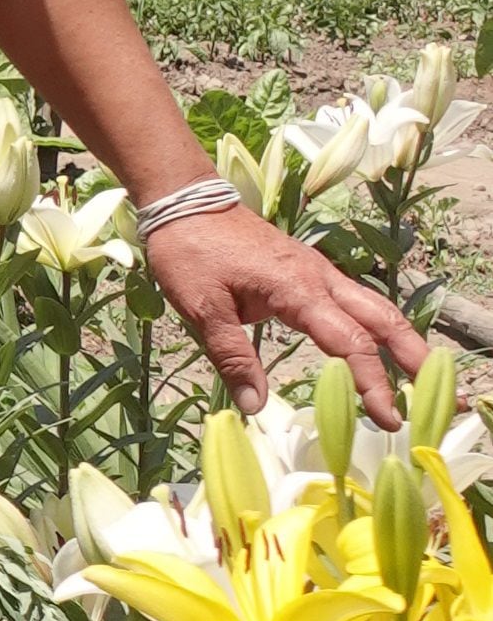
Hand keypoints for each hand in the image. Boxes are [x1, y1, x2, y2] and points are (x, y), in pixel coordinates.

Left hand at [146, 205, 426, 429]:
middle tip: (435, 398)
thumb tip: (256, 407)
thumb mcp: (202, 308)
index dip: (372, 384)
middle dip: (415, 359)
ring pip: (376, 307)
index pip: (350, 343)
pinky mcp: (309, 270)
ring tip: (422, 379)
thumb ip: (232, 358)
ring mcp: (319, 272)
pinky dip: (376, 326)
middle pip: (383, 320)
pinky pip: (356, 300)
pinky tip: (379, 346)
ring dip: (402, 341)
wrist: (184, 201)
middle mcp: (321, 278)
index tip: (388, 419)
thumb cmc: (189, 251)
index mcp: (298, 289)